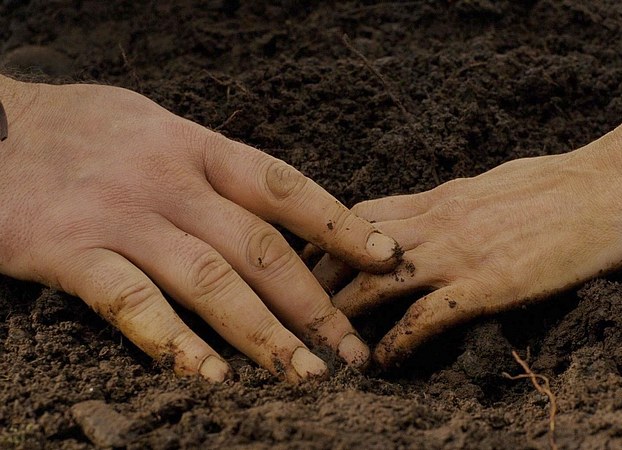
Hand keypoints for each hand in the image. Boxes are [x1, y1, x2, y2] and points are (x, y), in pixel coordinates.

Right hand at [0, 79, 400, 381]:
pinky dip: (173, 342)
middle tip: (352, 350)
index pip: (286, 187)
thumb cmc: (85, 133)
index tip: (385, 258)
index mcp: (196, 147)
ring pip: (208, 280)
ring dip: (263, 334)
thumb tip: (281, 213)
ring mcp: (120, 215)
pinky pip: (130, 303)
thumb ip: (215, 169)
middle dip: (313, 303)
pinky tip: (210, 376)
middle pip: (259, 247)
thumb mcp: (158, 128)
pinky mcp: (67, 250)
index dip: (340, 224)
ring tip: (305, 375)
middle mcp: (168, 180)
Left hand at [311, 131, 621, 367]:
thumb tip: (446, 213)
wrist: (620, 182)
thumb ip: (465, 200)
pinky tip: (382, 363)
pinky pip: (425, 317)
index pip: (364, 213)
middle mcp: (440, 219)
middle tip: (292, 308)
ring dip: (343, 313)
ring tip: (322, 343)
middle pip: (352, 245)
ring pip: (375, 280)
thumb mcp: (501, 181)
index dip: (327, 238)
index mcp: (445, 195)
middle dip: (316, 277)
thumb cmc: (570, 181)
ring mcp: (461, 252)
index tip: (307, 262)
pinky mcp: (488, 285)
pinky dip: (397, 342)